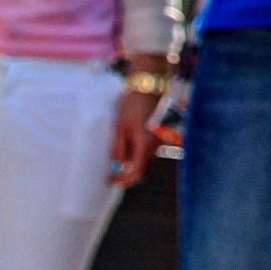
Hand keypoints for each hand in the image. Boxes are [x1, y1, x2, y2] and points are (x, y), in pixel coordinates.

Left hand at [109, 62, 169, 186]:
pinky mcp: (159, 137)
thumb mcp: (120, 128)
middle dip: (127, 173)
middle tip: (112, 174)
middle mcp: (155, 146)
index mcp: (144, 144)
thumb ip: (118, 149)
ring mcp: (159, 142)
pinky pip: (147, 153)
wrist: (147, 88)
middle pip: (141, 169)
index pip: (136, 172)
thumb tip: (115, 167)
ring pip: (145, 161)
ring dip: (132, 164)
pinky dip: (137, 155)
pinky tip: (127, 149)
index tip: (111, 181)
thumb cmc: (131, 105)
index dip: (123, 180)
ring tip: (117, 160)